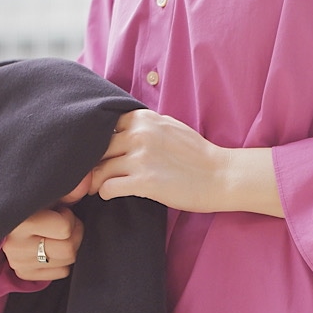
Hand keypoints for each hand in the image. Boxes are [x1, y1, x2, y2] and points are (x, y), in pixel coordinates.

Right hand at [1, 175, 90, 280]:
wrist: (13, 221)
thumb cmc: (35, 205)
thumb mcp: (49, 195)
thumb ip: (68, 190)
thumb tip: (87, 181)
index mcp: (20, 222)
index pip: (64, 228)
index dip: (69, 218)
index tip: (61, 212)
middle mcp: (15, 245)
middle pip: (67, 249)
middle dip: (73, 235)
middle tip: (64, 227)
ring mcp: (18, 262)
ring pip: (66, 262)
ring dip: (69, 248)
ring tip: (58, 236)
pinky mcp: (24, 274)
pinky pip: (61, 272)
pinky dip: (62, 261)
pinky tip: (53, 248)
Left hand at [88, 110, 228, 212]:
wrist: (220, 176)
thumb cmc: (197, 154)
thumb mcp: (170, 126)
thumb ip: (145, 124)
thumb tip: (119, 127)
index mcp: (144, 118)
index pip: (103, 125)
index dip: (97, 141)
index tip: (100, 154)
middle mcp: (139, 134)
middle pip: (96, 148)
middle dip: (92, 162)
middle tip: (92, 174)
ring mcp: (141, 158)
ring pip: (98, 170)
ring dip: (95, 181)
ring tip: (99, 187)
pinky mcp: (144, 182)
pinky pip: (107, 188)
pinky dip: (105, 193)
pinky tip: (112, 194)